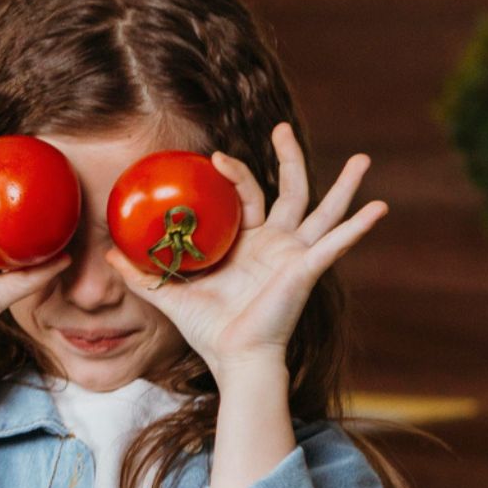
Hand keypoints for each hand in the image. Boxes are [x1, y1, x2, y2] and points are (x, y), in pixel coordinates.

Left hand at [104, 122, 386, 385]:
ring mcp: (296, 254)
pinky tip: (380, 208)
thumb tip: (107, 253)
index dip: (235, 173)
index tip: (217, 157)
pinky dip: (358, 227)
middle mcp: (276, 243)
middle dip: (288, 157)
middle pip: (289, 189)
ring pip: (324, 209)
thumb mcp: (169, 295)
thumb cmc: (210, 331)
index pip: (246, 195)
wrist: (234, 360)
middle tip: (281, 127)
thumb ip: (141, 274)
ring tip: (364, 158)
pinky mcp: (308, 269)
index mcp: (248, 242)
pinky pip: (336, 244)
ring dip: (345, 185)